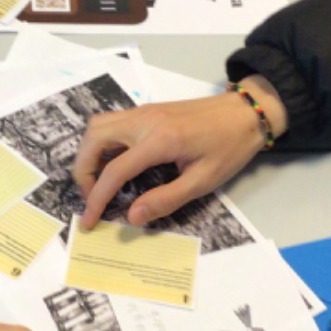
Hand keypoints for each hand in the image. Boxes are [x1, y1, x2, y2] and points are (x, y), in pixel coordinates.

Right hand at [72, 79, 288, 228]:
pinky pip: (111, 122)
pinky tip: (112, 162)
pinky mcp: (147, 110)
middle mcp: (144, 120)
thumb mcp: (203, 181)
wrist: (246, 111)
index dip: (97, 199)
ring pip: (98, 125)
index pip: (114, 171)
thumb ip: (166, 199)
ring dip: (89, 153)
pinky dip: (101, 142)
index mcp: (159, 140)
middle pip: (93, 139)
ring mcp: (144, 111)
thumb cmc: (229, 147)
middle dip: (83, 171)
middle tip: (92, 197)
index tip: (89, 221)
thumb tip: (132, 217)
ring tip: (98, 180)